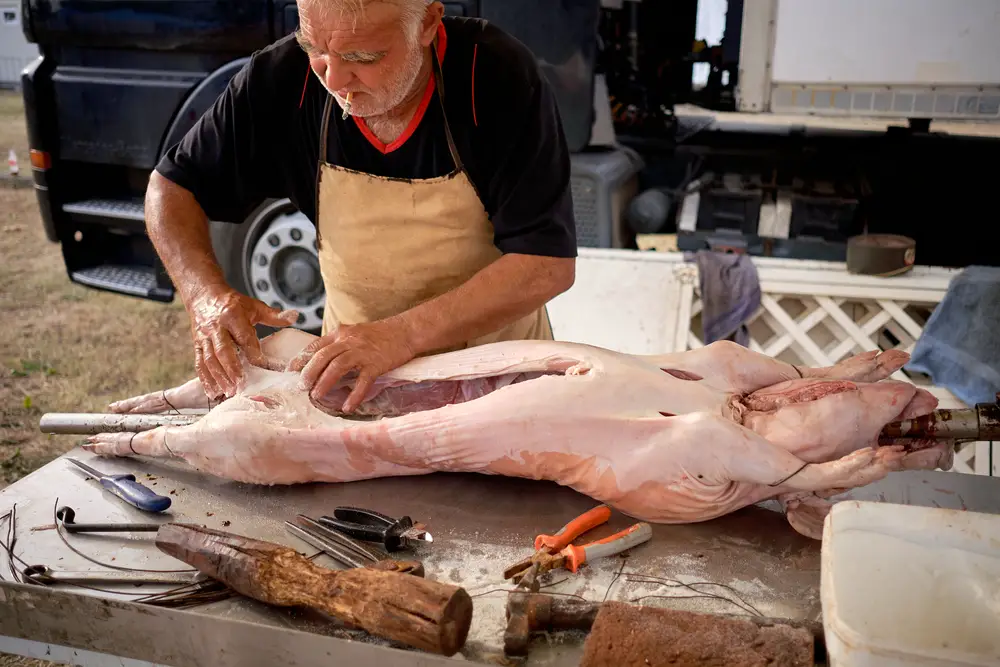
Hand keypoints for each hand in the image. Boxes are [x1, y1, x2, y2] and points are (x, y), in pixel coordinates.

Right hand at [188, 286, 298, 398]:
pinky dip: (205, 379)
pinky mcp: (197, 345)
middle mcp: (216, 327)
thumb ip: (274, 315)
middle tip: (240, 384)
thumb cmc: (233, 304)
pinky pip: (199, 363)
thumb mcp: (254, 306)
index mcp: (232, 315)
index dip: (252, 350)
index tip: (260, 363)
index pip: (243, 335)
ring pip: (209, 359)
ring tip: (229, 391)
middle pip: (222, 349)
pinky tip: (213, 392)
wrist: (205, 295)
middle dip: (231, 368)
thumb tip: (295, 316)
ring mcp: (204, 337)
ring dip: (218, 377)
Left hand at [288, 318, 416, 412]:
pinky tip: (347, 406)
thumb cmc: (380, 335)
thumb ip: (339, 344)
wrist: (405, 331)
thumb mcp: (355, 333)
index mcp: (341, 334)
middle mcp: (349, 342)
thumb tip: (322, 361)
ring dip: (325, 382)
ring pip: (338, 367)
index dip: (302, 358)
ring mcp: (363, 353)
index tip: (291, 370)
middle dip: (309, 372)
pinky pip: (362, 381)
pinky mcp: (376, 364)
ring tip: (316, 396)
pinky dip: (354, 395)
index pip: (316, 346)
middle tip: (302, 386)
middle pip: (323, 356)